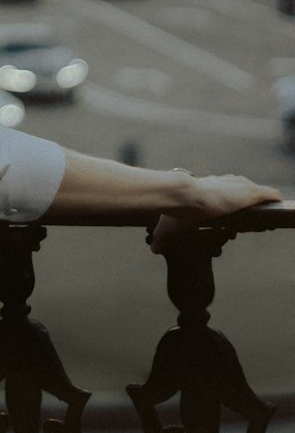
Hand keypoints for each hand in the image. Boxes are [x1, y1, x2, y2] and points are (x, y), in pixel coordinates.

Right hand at [151, 173, 280, 253]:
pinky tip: (280, 204)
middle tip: (254, 222)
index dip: (228, 209)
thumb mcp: (166, 227)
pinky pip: (268, 195)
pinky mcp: (250, 192)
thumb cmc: (175, 211)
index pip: (222, 196)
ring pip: (255, 193)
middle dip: (247, 204)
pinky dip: (273, 198)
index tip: (233, 227)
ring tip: (268, 219)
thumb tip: (153, 249)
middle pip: (240, 191)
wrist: (184, 196)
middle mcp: (223, 184)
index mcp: (206, 189)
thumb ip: (162, 238)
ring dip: (262, 204)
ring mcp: (238, 187)